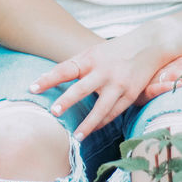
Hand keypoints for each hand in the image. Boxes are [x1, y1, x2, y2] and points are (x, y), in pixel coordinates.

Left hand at [28, 37, 167, 139]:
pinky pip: (114, 113)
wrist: (150, 44)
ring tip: (76, 137)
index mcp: (90, 58)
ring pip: (101, 108)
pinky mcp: (131, 94)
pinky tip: (92, 130)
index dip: (48, 78)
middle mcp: (103, 71)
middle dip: (67, 101)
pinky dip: (102, 123)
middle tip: (53, 112)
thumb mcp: (93, 52)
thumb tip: (48, 78)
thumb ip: (75, 66)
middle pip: (82, 88)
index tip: (32, 88)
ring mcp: (118, 84)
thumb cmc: (114, 51)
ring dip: (88, 124)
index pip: (65, 69)